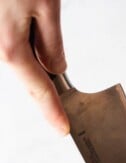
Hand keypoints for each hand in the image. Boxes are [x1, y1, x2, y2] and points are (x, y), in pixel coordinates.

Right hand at [0, 0, 68, 133]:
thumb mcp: (45, 2)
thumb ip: (51, 43)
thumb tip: (54, 68)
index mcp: (9, 48)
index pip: (39, 91)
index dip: (53, 111)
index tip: (62, 128)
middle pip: (23, 71)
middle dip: (41, 70)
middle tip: (50, 51)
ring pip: (13, 53)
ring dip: (27, 44)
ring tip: (31, 8)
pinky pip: (5, 39)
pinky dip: (17, 30)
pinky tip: (18, 8)